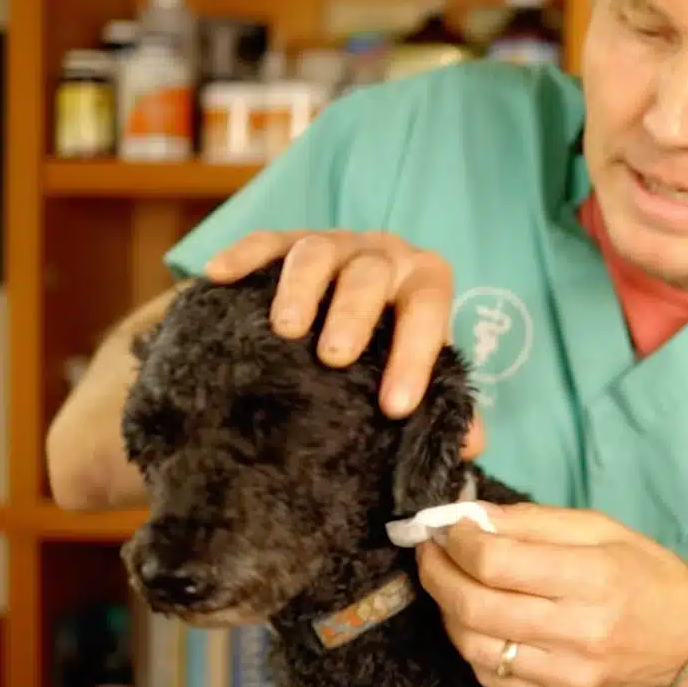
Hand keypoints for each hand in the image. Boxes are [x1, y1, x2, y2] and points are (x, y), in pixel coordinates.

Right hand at [203, 229, 483, 459]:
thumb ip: (447, 403)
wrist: (355, 295)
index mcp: (425, 283)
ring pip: (318, 250)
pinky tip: (218, 276)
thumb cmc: (393, 343)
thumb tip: (469, 446)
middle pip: (371, 274)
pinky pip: (265, 240)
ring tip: (285, 329)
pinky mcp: (288, 239)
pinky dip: (245, 255)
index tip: (395, 407)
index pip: (429, 314)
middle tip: (334, 357)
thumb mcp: (424, 366)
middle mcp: (384, 255)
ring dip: (301, 287)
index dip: (415, 359)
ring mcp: (335, 242)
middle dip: (355, 314)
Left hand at [419, 503, 687, 686]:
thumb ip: (531, 522)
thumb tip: (468, 518)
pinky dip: (471, 645)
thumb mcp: (599, 529)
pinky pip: (491, 677)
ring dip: (448, 612)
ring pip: (474, 647)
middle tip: (430, 554)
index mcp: (594, 577)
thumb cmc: (644, 573)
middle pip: (476, 608)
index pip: (497, 563)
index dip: (457, 543)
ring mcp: (570, 675)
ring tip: (451, 586)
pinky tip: (478, 622)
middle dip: (438, 575)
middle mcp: (581, 631)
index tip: (447, 528)